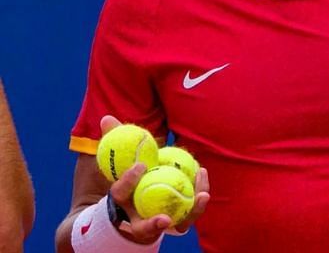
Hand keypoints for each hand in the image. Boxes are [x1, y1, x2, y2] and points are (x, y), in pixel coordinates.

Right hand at [99, 115, 211, 242]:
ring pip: (175, 225)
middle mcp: (137, 218)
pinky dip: (198, 204)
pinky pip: (189, 215)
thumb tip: (107, 118)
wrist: (137, 200)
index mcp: (121, 201)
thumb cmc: (130, 175)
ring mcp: (158, 221)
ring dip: (189, 213)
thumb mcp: (120, 158)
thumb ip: (114, 139)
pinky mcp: (177, 221)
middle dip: (152, 225)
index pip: (120, 193)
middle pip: (143, 227)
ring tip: (202, 196)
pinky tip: (204, 184)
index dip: (128, 181)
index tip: (140, 166)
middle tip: (165, 217)